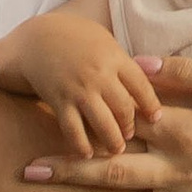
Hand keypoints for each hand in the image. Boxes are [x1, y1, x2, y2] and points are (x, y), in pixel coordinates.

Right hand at [0, 12, 161, 161]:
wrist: (37, 38)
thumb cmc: (74, 36)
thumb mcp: (103, 40)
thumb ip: (122, 61)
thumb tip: (145, 81)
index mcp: (114, 57)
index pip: (142, 86)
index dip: (151, 105)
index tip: (155, 118)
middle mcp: (99, 75)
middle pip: (124, 108)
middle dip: (130, 126)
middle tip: (130, 135)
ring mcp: (79, 90)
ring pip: (103, 123)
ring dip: (112, 141)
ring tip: (116, 149)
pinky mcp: (59, 101)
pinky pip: (73, 130)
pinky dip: (81, 145)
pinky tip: (87, 154)